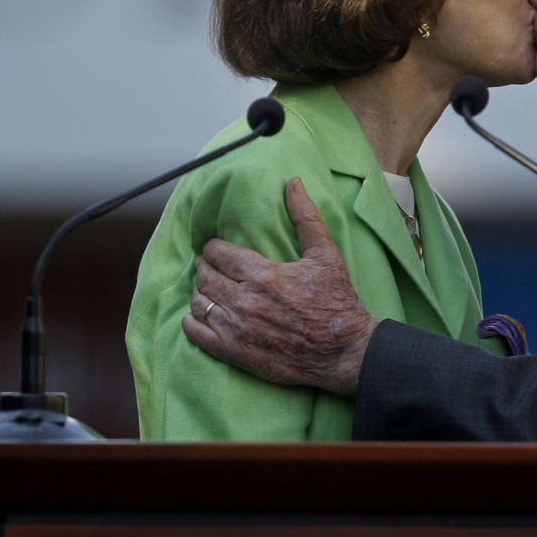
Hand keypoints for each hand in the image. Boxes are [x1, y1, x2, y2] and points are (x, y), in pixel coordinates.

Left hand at [183, 177, 376, 395]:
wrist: (345, 352)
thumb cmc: (338, 302)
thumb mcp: (326, 255)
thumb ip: (305, 217)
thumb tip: (293, 183)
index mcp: (263, 274)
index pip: (219, 253)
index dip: (213, 248)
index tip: (216, 248)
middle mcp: (245, 301)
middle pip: (205, 276)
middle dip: (204, 267)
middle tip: (208, 265)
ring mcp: (238, 330)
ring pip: (199, 303)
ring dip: (198, 292)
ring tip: (206, 288)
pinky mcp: (236, 354)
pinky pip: (197, 334)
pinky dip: (191, 322)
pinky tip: (196, 316)